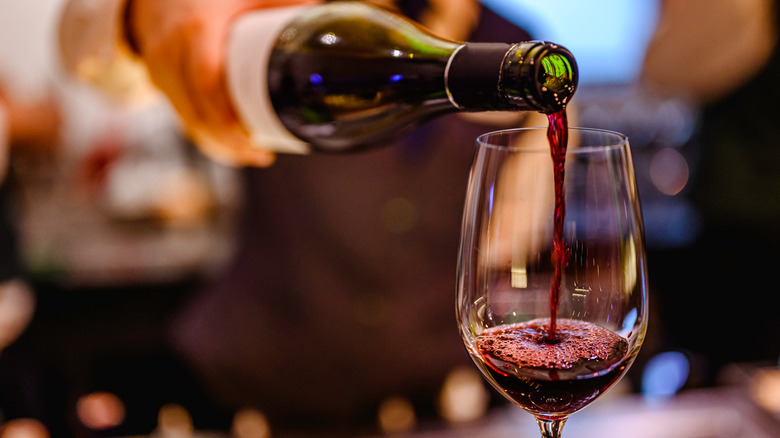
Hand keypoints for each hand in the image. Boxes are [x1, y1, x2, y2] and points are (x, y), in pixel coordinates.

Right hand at [126, 0, 320, 165]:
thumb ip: (281, 3)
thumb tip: (319, 19)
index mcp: (197, 30)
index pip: (208, 85)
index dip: (227, 119)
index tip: (253, 139)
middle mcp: (171, 53)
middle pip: (197, 113)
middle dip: (229, 143)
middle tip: (261, 156)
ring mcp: (161, 69)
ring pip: (188, 121)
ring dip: (218, 146)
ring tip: (252, 156)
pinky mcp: (159, 81)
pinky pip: (181, 117)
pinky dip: (205, 136)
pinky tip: (229, 148)